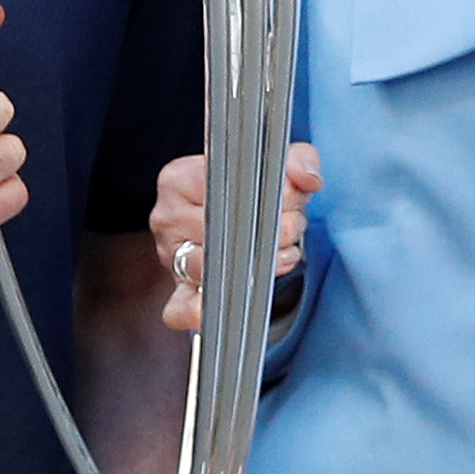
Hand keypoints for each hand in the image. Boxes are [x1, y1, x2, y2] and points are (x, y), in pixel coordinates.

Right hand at [150, 144, 323, 330]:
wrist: (230, 222)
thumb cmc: (248, 195)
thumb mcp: (274, 167)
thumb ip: (297, 160)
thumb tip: (306, 177)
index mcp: (179, 178)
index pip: (229, 186)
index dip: (272, 195)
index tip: (292, 199)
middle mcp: (168, 217)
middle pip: (223, 230)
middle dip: (274, 231)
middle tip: (292, 228)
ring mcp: (171, 256)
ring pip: (212, 268)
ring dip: (260, 265)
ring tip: (280, 254)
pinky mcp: (179, 291)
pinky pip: (180, 308)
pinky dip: (199, 312)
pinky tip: (225, 307)